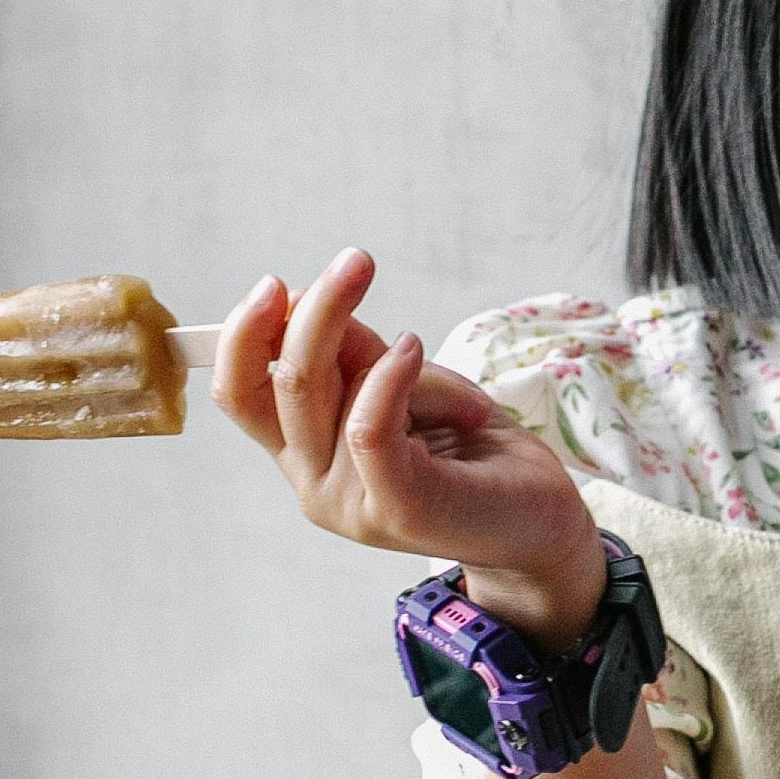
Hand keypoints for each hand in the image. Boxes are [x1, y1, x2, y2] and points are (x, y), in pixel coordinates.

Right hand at [213, 248, 606, 638]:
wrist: (539, 518)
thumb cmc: (471, 447)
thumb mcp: (405, 384)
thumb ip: (355, 357)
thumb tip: (307, 299)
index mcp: (304, 453)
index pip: (240, 396)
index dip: (242, 337)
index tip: (275, 285)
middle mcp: (313, 484)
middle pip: (281, 383)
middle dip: (315, 310)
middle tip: (356, 260)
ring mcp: (350, 503)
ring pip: (332, 393)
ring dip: (385, 351)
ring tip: (422, 348)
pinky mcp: (396, 508)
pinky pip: (367, 427)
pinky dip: (390, 376)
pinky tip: (413, 350)